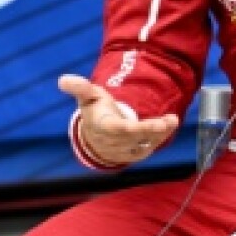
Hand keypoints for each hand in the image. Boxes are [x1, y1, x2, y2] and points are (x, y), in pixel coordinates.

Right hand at [58, 73, 177, 166]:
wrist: (95, 136)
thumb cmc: (95, 111)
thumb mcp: (88, 96)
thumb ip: (80, 88)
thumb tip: (63, 79)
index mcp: (103, 127)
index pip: (119, 130)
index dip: (134, 129)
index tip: (149, 125)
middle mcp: (114, 142)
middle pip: (137, 138)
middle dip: (154, 130)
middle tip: (170, 121)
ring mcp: (124, 151)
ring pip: (145, 144)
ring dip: (161, 134)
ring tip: (172, 121)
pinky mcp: (133, 155)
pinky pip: (148, 148)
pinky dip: (160, 138)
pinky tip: (169, 126)